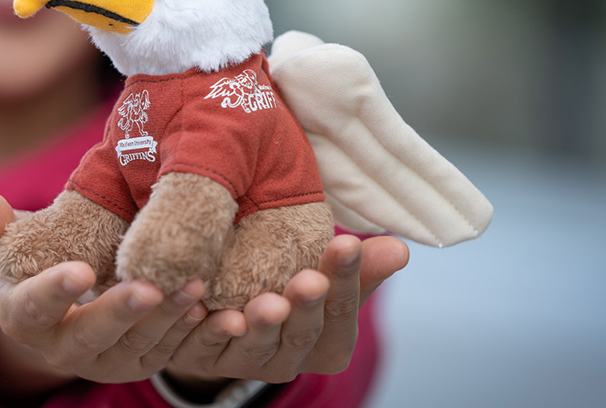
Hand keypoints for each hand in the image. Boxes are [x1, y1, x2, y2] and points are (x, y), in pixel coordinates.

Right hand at [0, 187, 209, 397]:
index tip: (80, 271)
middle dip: (121, 313)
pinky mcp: (141, 362)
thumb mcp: (3, 245)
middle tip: (149, 288)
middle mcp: (63, 350)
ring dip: (168, 320)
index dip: (56, 292)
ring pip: (138, 347)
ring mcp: (105, 361)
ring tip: (194, 288)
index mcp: (25, 318)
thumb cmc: (28, 264)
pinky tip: (218, 313)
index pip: (34, 308)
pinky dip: (195, 337)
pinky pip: (171, 354)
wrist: (60, 307)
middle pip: (91, 335)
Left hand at [165, 234, 408, 386]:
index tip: (347, 243)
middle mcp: (291, 360)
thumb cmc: (289, 288)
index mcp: (329, 344)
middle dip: (307, 306)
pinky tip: (205, 304)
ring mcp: (248, 364)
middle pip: (303, 333)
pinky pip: (206, 345)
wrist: (228, 316)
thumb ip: (360, 267)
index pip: (343, 310)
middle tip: (311, 280)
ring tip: (267, 303)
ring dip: (261, 324)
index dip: (346, 278)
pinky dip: (206, 328)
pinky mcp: (206, 358)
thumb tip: (400, 248)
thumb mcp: (327, 278)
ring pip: (256, 346)